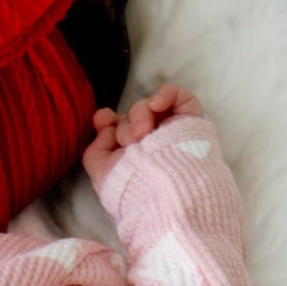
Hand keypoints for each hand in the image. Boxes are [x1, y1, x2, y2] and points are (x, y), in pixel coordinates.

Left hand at [82, 83, 204, 192]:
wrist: (163, 191)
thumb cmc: (131, 187)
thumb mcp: (101, 171)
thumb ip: (96, 146)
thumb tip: (105, 124)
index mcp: (132, 155)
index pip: (117, 129)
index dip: (107, 121)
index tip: (104, 120)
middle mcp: (151, 143)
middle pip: (131, 118)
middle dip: (125, 126)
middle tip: (130, 142)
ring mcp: (171, 131)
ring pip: (149, 107)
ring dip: (140, 115)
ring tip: (143, 134)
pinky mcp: (190, 122)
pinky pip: (179, 96)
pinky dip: (165, 94)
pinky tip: (156, 105)